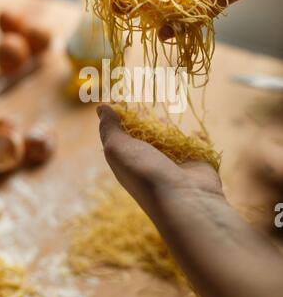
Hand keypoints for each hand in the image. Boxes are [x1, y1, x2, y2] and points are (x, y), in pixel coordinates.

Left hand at [97, 105, 282, 296]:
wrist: (184, 199)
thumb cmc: (145, 172)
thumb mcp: (117, 148)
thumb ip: (110, 127)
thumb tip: (101, 107)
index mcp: (127, 159)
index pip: (121, 133)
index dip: (121, 115)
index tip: (123, 97)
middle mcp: (149, 161)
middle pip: (145, 134)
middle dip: (145, 119)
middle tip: (146, 102)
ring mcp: (173, 162)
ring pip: (169, 138)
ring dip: (168, 127)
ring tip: (165, 118)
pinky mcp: (196, 162)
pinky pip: (194, 143)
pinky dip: (195, 136)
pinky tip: (193, 130)